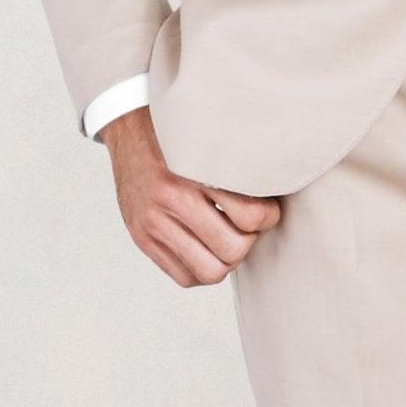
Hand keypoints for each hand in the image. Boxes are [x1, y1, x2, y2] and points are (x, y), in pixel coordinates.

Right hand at [100, 106, 282, 285]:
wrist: (128, 129)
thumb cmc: (178, 133)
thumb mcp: (208, 136)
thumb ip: (236, 162)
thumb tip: (277, 188)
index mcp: (193, 167)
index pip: (249, 215)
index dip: (268, 217)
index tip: (268, 208)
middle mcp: (170, 198)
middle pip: (232, 250)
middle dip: (249, 241)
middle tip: (249, 226)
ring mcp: (153, 223)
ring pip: (210, 271)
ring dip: (227, 260)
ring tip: (229, 238)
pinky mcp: (142, 239)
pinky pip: (185, 277)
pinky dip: (203, 269)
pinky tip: (207, 247)